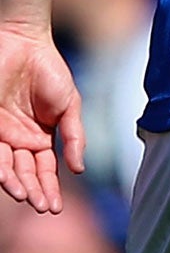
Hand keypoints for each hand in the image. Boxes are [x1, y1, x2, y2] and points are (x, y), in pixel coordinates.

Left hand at [0, 21, 84, 211]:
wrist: (25, 44)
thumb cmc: (50, 72)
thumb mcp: (70, 106)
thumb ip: (74, 137)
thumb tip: (79, 169)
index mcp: (40, 138)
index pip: (45, 169)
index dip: (50, 188)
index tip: (55, 208)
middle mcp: (19, 141)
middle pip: (26, 173)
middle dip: (35, 191)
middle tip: (44, 207)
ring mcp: (3, 135)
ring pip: (8, 168)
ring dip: (17, 185)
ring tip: (28, 198)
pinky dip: (2, 168)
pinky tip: (11, 181)